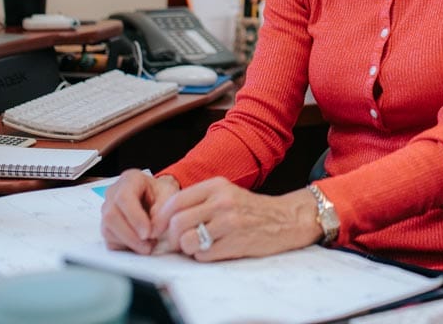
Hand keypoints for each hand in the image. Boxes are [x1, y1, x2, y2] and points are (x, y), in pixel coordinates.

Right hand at [100, 169, 180, 253]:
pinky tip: (140, 244)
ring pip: (108, 230)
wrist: (157, 197)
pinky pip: (109, 240)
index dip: (135, 218)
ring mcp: (107, 209)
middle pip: (111, 216)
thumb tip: (152, 231)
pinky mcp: (107, 225)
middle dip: (131, 235)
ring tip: (148, 244)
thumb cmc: (161, 193)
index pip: (124, 197)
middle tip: (149, 245)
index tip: (148, 233)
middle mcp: (113, 192)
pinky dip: (125, 247)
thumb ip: (163, 212)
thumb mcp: (169, 196)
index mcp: (130, 179)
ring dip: (129, 243)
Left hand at [151, 177, 322, 261]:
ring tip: (196, 246)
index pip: (176, 201)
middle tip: (177, 243)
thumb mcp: (225, 193)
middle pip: (177, 223)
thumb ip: (198, 201)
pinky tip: (213, 250)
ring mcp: (229, 222)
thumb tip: (164, 220)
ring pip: (188, 240)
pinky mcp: (236, 242)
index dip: (160, 218)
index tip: (157, 229)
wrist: (285, 219)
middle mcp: (221, 201)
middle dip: (172, 237)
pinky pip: (204, 255)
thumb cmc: (250, 209)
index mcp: (215, 186)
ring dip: (187, 248)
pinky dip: (202, 256)